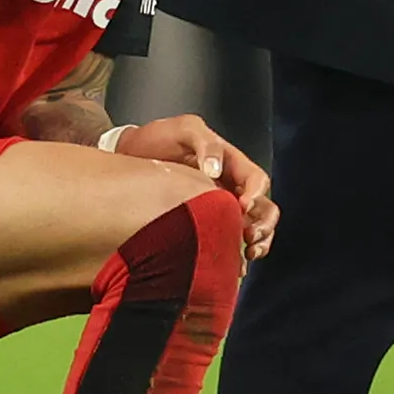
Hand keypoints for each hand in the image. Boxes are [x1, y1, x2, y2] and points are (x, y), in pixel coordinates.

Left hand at [110, 115, 278, 256]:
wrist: (129, 154)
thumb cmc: (157, 139)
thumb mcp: (183, 129)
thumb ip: (204, 143)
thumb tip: (217, 171)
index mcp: (231, 163)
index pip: (257, 180)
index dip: (257, 194)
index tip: (244, 207)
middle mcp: (230, 187)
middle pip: (263, 208)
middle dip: (263, 224)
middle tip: (250, 237)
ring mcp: (219, 207)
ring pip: (252, 227)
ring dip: (258, 242)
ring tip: (248, 254)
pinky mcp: (204, 224)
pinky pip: (227, 241)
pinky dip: (235, 254)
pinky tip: (229, 265)